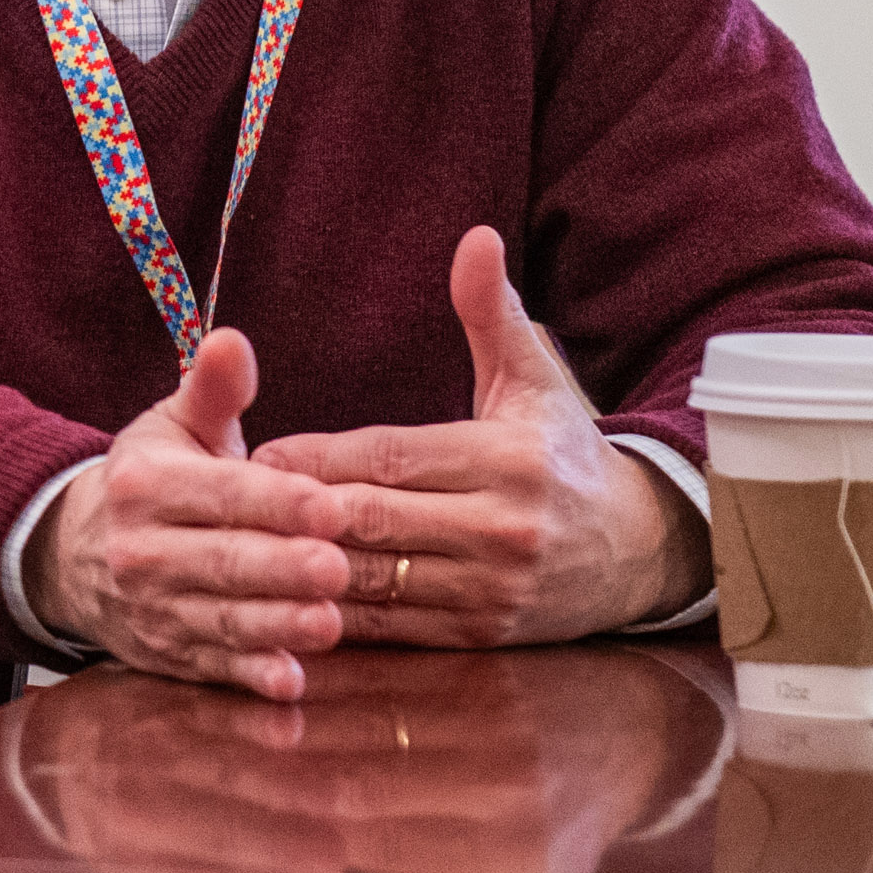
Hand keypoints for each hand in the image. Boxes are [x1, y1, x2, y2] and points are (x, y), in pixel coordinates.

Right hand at [25, 327, 354, 698]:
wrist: (70, 553)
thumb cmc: (149, 482)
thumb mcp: (171, 428)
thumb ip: (213, 389)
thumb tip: (231, 339)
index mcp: (147, 485)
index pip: (220, 493)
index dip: (276, 500)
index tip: (330, 504)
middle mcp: (142, 550)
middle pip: (222, 560)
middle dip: (281, 566)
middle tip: (338, 568)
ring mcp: (153, 608)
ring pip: (221, 619)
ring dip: (275, 625)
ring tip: (327, 623)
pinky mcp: (167, 655)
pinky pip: (212, 669)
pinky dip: (249, 679)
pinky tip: (288, 682)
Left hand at [250, 227, 709, 646]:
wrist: (641, 550)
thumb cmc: (565, 453)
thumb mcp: (534, 379)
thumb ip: (491, 314)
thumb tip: (475, 236)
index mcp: (507, 461)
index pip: (390, 457)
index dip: (319, 457)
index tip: (260, 450)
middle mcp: (502, 528)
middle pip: (373, 520)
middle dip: (299, 511)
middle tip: (231, 502)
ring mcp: (494, 589)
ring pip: (376, 579)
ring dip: (307, 566)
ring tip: (246, 549)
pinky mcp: (484, 636)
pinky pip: (395, 628)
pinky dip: (338, 615)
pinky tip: (289, 598)